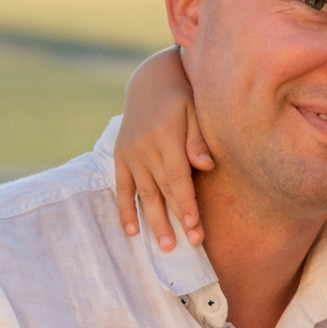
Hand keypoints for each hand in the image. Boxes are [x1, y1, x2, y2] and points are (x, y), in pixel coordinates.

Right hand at [111, 47, 213, 250]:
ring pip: (144, 193)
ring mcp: (130, 152)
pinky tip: (132, 232)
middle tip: (190, 245)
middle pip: (163, 190)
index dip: (187, 204)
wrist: (150, 81)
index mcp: (165, 135)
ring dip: (154, 221)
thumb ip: (199, 139)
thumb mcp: (194, 109)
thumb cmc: (182, 97)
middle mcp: (144, 146)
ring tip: (166, 246)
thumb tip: (206, 166)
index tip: (196, 228)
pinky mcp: (120, 156)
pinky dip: (126, 209)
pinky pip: (122, 187)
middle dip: (177, 219)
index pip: (178, 178)